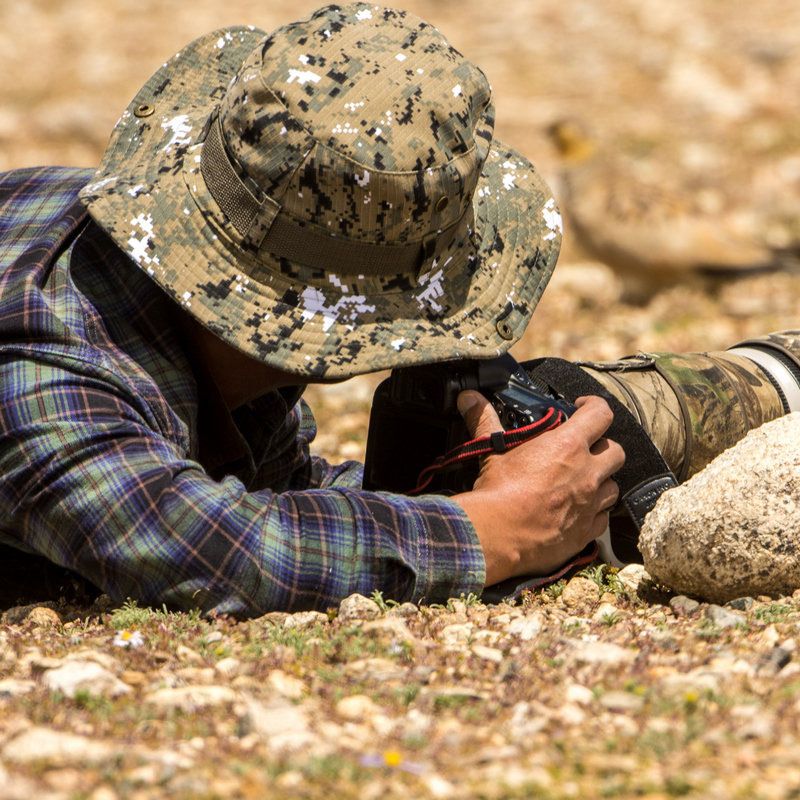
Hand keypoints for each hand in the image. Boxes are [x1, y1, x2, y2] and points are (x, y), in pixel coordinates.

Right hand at [452, 392, 624, 585]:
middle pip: (616, 451)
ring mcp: (590, 503)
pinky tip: (578, 511)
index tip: (584, 408)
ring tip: (582, 482)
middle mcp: (587, 473)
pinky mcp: (586, 531)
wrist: (498, 536)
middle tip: (586, 450)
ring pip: (614, 486)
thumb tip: (469, 398)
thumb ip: (484, 420)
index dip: (594, 406)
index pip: (600, 414)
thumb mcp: (492, 451)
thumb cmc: (498, 492)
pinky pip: (603, 518)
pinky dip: (594, 512)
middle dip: (603, 447)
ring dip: (602, 481)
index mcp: (567, 446)